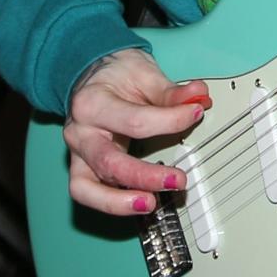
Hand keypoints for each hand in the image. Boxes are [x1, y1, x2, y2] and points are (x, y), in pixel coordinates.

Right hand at [63, 48, 209, 215]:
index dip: (170, 121)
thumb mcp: (143, 73)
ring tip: (151, 203)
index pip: (135, 121)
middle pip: (109, 162)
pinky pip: (88, 194)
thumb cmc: (115, 74)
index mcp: (91, 103)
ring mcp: (77, 154)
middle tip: (178, 180)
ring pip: (86, 189)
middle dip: (145, 176)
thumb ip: (170, 91)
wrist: (92, 74)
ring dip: (120, 202)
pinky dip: (112, 204)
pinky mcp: (82, 168)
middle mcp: (79, 131)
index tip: (195, 114)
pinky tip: (139, 203)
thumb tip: (198, 97)